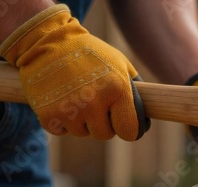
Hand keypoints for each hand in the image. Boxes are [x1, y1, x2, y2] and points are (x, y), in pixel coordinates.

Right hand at [0, 4, 149, 140]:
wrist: (47, 41)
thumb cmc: (89, 53)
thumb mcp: (119, 63)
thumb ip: (135, 88)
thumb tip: (150, 111)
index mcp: (117, 89)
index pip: (129, 131)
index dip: (127, 129)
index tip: (122, 124)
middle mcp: (94, 102)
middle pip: (104, 135)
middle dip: (102, 123)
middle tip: (95, 103)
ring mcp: (70, 110)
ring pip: (82, 133)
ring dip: (81, 121)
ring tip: (76, 96)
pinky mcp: (48, 115)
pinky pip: (62, 131)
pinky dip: (61, 121)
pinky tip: (60, 99)